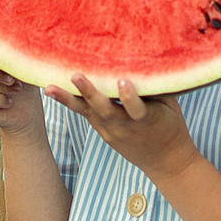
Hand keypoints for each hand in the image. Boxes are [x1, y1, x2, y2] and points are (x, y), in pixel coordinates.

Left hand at [49, 74, 198, 180]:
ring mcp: (111, 132)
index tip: (122, 81)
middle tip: (76, 76)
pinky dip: (71, 102)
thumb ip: (156, 87)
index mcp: (147, 119)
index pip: (137, 109)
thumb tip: (147, 58)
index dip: (129, 97)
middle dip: (90, 93)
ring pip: (89, 113)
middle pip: (105, 111)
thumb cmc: (170, 126)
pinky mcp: (102, 132)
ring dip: (69, 100)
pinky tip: (54, 90)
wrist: (165, 161)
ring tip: (49, 88)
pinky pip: (86, 115)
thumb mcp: (170, 107)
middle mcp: (126, 127)